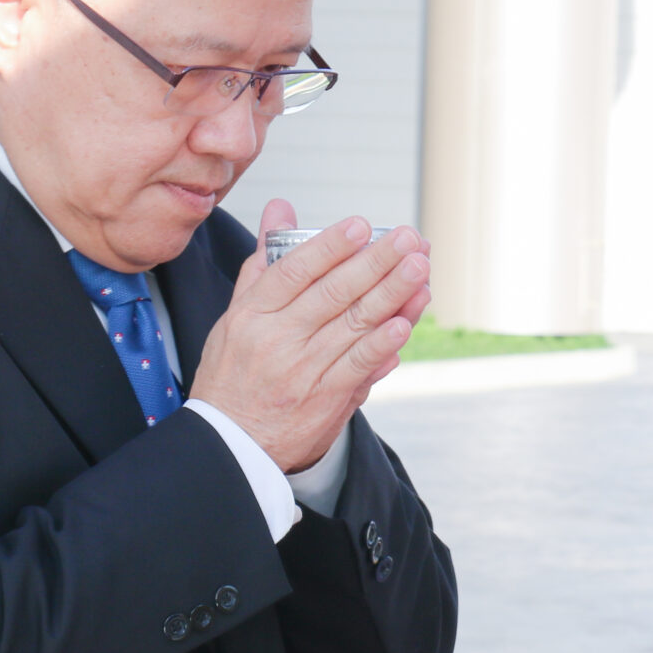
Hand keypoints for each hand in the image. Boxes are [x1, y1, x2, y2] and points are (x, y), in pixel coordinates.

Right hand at [191, 200, 431, 473]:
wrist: (232, 445)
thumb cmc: (234, 374)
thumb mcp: (235, 315)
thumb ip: (263, 261)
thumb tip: (280, 207)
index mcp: (252, 315)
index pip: (294, 270)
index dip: (329, 246)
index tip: (360, 225)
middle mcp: (277, 340)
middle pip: (333, 293)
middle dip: (375, 262)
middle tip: (407, 238)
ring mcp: (303, 371)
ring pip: (353, 325)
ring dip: (392, 295)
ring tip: (419, 268)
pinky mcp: (325, 400)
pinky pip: (358, 366)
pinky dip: (383, 343)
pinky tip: (405, 322)